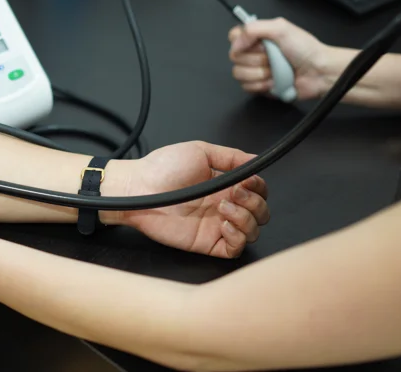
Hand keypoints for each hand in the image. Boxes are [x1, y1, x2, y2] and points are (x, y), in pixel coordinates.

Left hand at [116, 142, 268, 258]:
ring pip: (252, 231)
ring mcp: (216, 225)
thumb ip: (230, 156)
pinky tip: (224, 224)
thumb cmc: (163, 168)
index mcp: (224, 185)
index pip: (258, 191)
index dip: (259, 187)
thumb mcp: (200, 151)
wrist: (139, 188)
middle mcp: (223, 205)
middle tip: (235, 193)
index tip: (248, 181)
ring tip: (223, 206)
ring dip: (247, 218)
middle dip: (255, 203)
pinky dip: (238, 238)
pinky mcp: (207, 242)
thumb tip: (255, 159)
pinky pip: (235, 249)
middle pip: (261, 212)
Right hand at [228, 18, 330, 100]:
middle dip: (255, 59)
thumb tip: (235, 43)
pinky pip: (246, 87)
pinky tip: (274, 81)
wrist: (318, 72)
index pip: (233, 37)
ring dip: (259, 73)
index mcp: (258, 37)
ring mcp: (255, 70)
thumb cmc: (306, 50)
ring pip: (239, 73)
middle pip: (234, 57)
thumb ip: (253, 29)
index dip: (241, 42)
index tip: (258, 45)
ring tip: (275, 70)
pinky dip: (262, 85)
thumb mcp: (281, 28)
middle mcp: (254, 53)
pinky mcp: (259, 86)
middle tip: (272, 57)